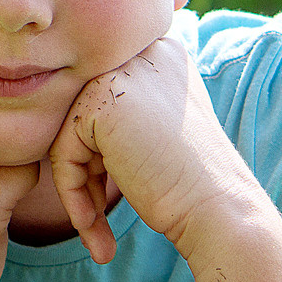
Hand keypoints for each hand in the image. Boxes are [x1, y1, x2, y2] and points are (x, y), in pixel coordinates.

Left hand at [48, 34, 256, 263]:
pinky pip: (64, 152)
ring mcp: (123, 72)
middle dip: (88, 170)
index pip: (106, 100)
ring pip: (71, 135)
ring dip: (79, 189)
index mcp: (163, 55)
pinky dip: (73, 194)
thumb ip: (127, 113)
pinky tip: (93, 226)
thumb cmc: (194, 183)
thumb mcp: (162, 130)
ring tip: (95, 227)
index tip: (110, 196)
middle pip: (87, 116)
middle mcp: (145, 54)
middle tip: (97, 218)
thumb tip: (74, 123)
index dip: (103, 154)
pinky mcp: (102, 100)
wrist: (217, 207)